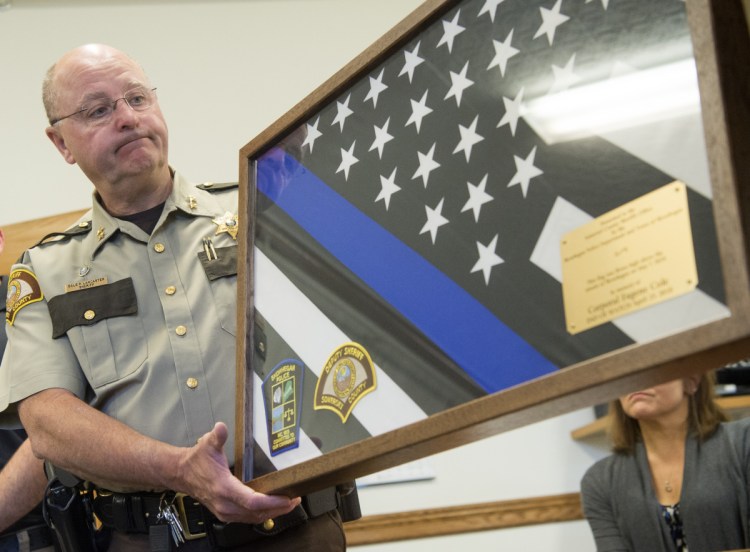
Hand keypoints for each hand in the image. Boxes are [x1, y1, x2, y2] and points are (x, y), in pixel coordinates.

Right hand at [177, 422, 300, 523]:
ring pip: (254, 518)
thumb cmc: (197, 461)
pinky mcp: (226, 514)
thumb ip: (217, 436)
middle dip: (278, 508)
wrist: (181, 474)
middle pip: (257, 513)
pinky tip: (273, 508)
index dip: (272, 501)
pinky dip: (262, 514)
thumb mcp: (207, 445)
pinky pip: (248, 518)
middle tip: (296, 499)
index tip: (287, 497)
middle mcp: (225, 504)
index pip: (251, 500)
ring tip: (289, 504)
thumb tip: (221, 427)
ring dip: (272, 513)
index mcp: (224, 488)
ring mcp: (225, 512)